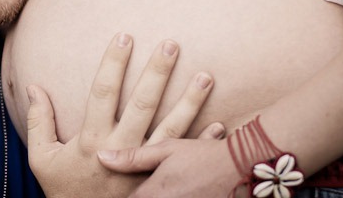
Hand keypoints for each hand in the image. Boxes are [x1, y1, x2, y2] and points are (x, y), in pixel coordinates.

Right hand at [26, 33, 222, 197]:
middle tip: (171, 45)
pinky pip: (183, 158)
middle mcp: (121, 148)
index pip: (103, 92)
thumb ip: (37, 122)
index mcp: (91, 139)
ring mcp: (144, 166)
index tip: (123, 37)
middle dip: (157, 72)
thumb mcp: (42, 158)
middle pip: (142, 104)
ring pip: (171, 128)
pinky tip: (220, 124)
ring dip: (190, 102)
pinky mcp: (157, 179)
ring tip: (205, 76)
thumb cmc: (62, 189)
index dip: (113, 63)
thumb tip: (32, 87)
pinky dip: (202, 142)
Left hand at [98, 137, 240, 197]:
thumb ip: (132, 157)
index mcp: (154, 193)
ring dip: (157, 196)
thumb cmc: (200, 155)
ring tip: (162, 187)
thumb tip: (102, 157)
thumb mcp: (165, 150)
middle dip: (139, 194)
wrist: (241, 165)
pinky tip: (176, 190)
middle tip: (144, 185)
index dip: (121, 194)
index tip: (112, 189)